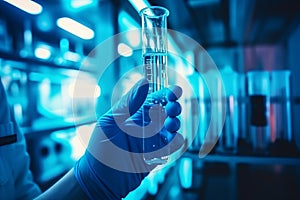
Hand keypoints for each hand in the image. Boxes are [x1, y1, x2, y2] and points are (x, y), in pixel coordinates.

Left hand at [74, 78, 183, 198]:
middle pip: (166, 112)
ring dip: (175, 123)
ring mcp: (152, 140)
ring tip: (170, 124)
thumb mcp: (110, 122)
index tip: (175, 90)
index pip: (154, 100)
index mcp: (135, 115)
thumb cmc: (100, 148)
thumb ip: (128, 102)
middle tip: (173, 108)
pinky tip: (170, 140)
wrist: (99, 178)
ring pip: (172, 127)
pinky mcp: (157, 155)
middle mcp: (145, 126)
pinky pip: (172, 146)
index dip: (165, 94)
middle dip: (173, 107)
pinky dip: (175, 141)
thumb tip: (143, 82)